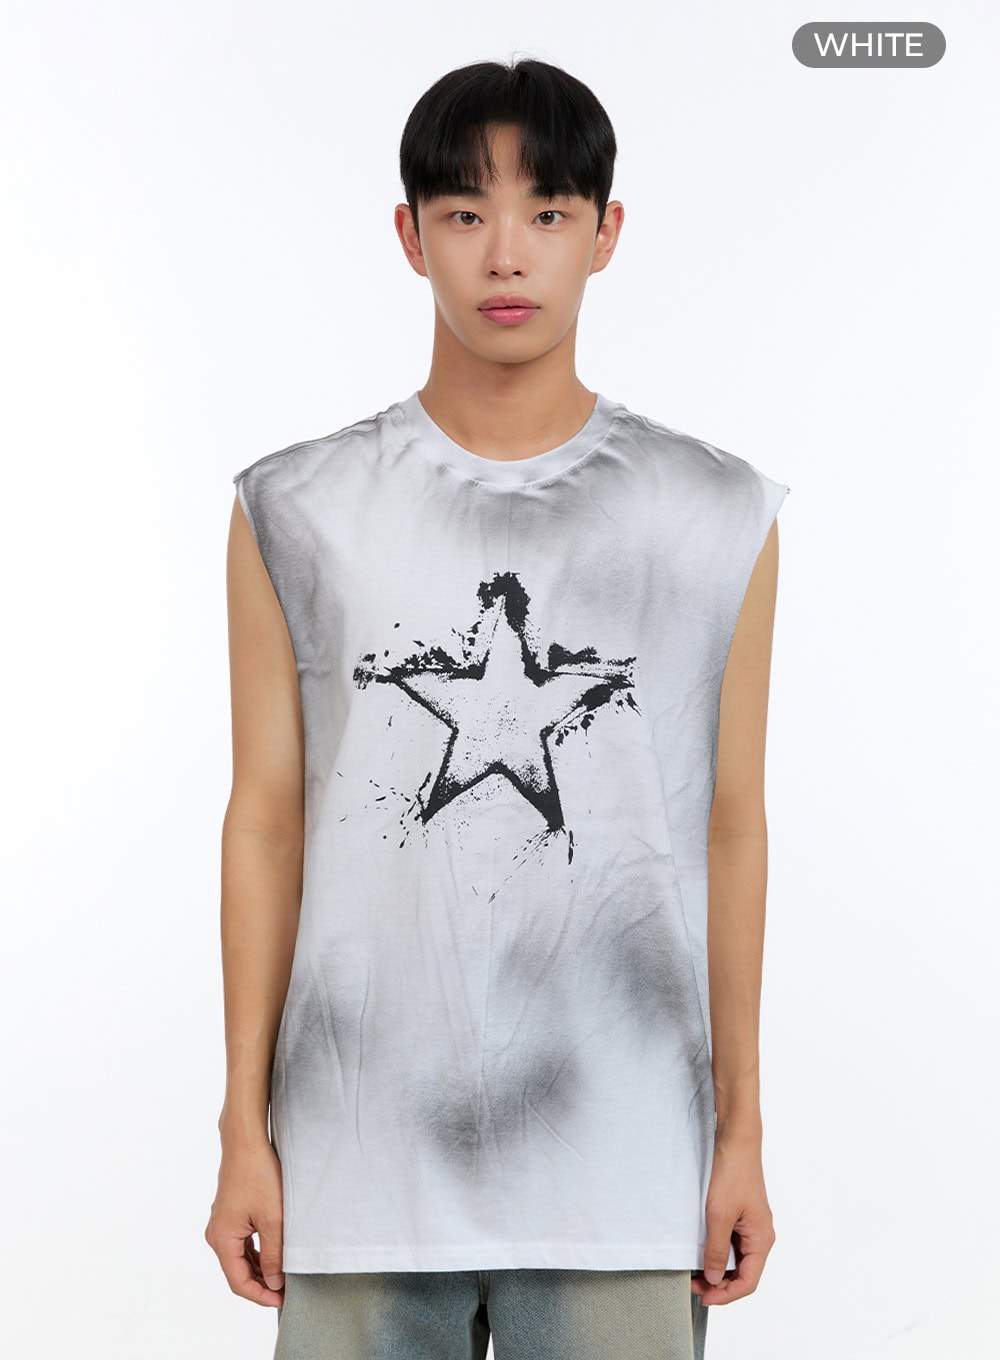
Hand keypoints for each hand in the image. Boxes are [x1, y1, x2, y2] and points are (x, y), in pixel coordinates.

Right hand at [205, 1139, 285, 1307]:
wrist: (246, 1142)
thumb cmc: (258, 1175)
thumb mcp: (272, 1219)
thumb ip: (273, 1255)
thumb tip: (274, 1283)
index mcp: (222, 1240)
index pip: (239, 1282)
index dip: (261, 1296)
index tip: (283, 1301)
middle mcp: (216, 1235)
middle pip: (237, 1273)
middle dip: (262, 1284)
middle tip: (287, 1291)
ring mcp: (221, 1224)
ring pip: (240, 1259)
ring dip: (260, 1269)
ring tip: (284, 1275)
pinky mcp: (229, 1215)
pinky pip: (241, 1244)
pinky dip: (256, 1254)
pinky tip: (274, 1255)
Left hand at [689, 1133, 774, 1305]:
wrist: (736, 1139)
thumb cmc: (733, 1173)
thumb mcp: (719, 1216)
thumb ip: (717, 1250)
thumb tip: (715, 1278)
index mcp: (762, 1239)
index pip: (748, 1281)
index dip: (726, 1295)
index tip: (704, 1297)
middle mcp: (760, 1234)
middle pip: (743, 1272)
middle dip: (720, 1283)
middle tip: (694, 1284)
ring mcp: (751, 1224)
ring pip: (736, 1258)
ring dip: (718, 1267)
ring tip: (695, 1270)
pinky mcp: (741, 1213)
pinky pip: (732, 1241)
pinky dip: (718, 1250)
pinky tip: (701, 1249)